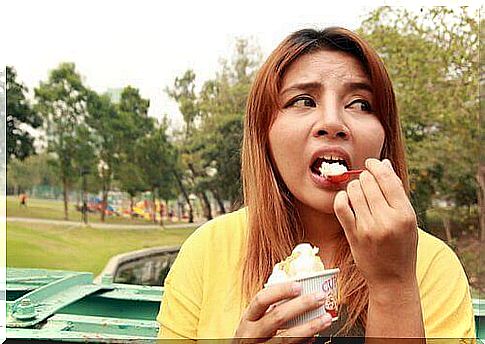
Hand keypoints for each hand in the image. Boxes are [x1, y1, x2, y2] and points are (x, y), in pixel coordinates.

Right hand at [234, 282, 332, 342]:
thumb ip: (269, 308)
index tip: (299, 285)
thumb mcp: (254, 321)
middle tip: (320, 297)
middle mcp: (252, 333)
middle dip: (302, 305)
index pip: (262, 299)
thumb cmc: (252, 335)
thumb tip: (298, 290)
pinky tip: (315, 336)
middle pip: (277, 317)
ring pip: (287, 337)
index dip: (280, 291)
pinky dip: (305, 342)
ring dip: (310, 327)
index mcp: (248, 318)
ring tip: (326, 318)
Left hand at [333, 158, 417, 290]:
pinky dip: (341, 198)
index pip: (387, 178)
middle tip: (366, 182)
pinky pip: (340, 206)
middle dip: (365, 177)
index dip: (376, 165)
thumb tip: (384, 164)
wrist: (392, 278)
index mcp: (405, 214)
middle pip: (368, 182)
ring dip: (353, 187)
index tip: (371, 163)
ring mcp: (368, 228)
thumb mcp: (408, 219)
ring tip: (358, 193)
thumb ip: (396, 192)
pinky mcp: (353, 235)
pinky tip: (346, 199)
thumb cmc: (402, 246)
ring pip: (353, 191)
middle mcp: (387, 220)